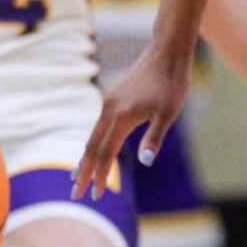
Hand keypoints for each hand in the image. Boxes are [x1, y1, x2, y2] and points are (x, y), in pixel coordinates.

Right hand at [77, 50, 191, 199]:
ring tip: (77, 177)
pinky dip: (93, 144)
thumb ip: (154, 137)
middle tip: (75, 193)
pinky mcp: (113, 99)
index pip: (106, 154)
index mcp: (123, 117)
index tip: (94, 195)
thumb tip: (145, 163)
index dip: (100, 176)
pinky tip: (94, 151)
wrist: (166, 52)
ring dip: (85, 158)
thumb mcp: (169, 112)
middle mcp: (110, 111)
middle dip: (84, 172)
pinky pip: (98, 127)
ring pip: (92, 137)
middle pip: (92, 147)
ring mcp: (110, 104)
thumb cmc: (171, 82)